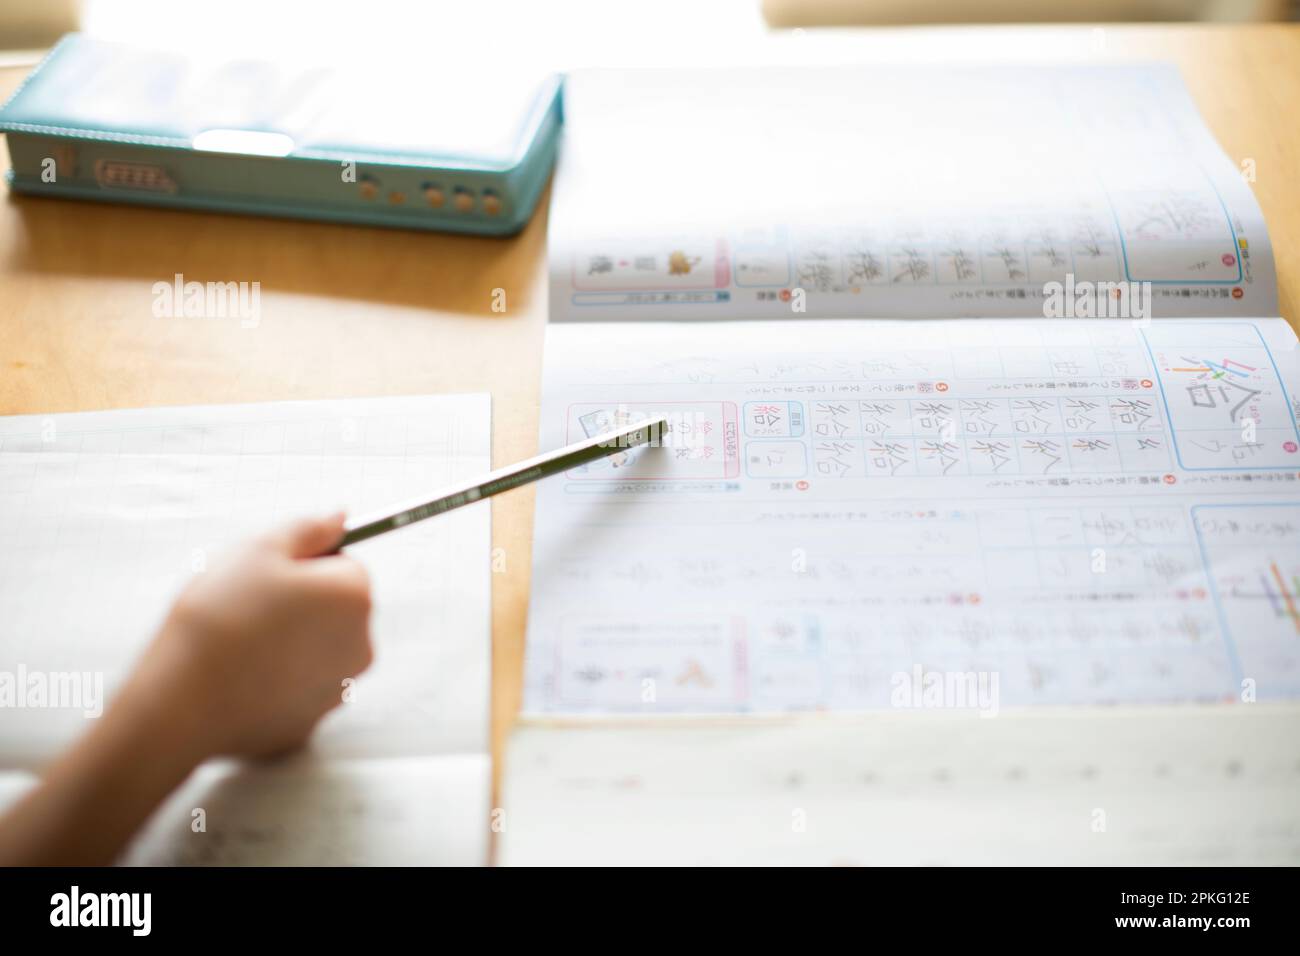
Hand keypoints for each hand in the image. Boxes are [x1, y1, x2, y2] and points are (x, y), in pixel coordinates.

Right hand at [130, 513, 373, 761]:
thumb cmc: (219, 617)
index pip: (344, 564)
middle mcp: (361, 645)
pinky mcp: (309, 724)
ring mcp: (337, 690)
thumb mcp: (259, 550)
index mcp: (356, 597)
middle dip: (301, 604)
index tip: (267, 577)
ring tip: (241, 644)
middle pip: (335, 610)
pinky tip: (239, 680)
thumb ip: (309, 529)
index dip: (303, 565)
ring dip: (289, 643)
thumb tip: (341, 518)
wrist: (180, 700)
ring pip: (315, 651)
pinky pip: (294, 689)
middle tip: (248, 609)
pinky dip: (273, 683)